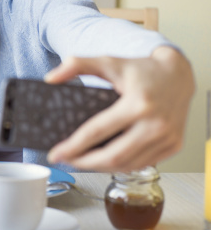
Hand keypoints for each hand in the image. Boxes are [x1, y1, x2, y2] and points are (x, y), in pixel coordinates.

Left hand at [45, 46, 194, 171]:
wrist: (178, 74)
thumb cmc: (143, 70)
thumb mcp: (108, 62)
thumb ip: (77, 65)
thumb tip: (51, 77)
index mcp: (138, 103)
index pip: (97, 131)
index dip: (73, 146)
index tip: (56, 154)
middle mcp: (155, 123)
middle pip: (112, 156)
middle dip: (84, 162)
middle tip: (66, 160)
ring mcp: (167, 137)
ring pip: (127, 165)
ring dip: (100, 168)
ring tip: (82, 161)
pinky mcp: (174, 146)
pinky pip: (142, 164)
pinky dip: (121, 166)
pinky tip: (106, 161)